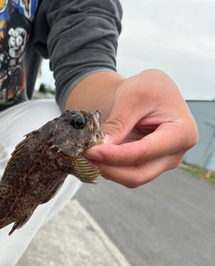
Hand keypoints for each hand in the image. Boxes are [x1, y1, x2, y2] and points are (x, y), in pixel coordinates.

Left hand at [84, 70, 197, 187]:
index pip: (144, 153)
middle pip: (139, 174)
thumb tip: (101, 148)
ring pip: (130, 178)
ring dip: (106, 169)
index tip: (91, 151)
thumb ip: (118, 123)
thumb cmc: (149, 88)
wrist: (150, 91)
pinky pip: (126, 173)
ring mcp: (162, 163)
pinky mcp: (148, 165)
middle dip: (109, 168)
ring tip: (87, 153)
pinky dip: (108, 167)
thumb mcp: (133, 96)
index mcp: (182, 133)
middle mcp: (175, 154)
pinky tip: (94, 155)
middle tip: (85, 156)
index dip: (115, 156)